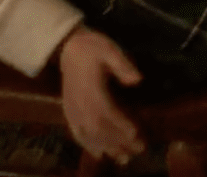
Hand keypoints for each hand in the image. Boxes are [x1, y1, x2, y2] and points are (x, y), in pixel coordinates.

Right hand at [57, 25, 144, 163]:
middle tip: (139, 151)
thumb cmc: (93, 47)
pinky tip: (97, 155)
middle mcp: (79, 103)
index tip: (136, 134)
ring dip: (106, 148)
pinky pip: (76, 132)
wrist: (68, 47)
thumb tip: (137, 80)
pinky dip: (87, 145)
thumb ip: (123, 64)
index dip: (121, 125)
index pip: (106, 112)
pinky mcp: (68, 110)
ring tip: (123, 159)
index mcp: (91, 89)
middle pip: (98, 128)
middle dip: (118, 142)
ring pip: (88, 134)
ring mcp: (72, 108)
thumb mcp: (110, 49)